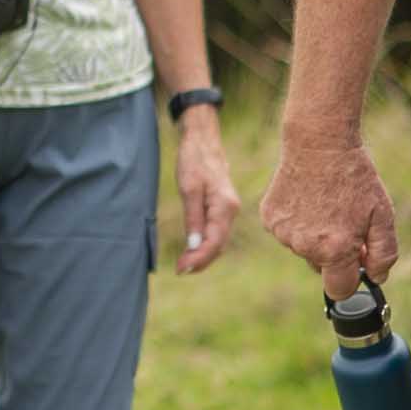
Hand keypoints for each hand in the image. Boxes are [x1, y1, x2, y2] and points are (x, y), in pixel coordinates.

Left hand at [168, 109, 243, 272]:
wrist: (202, 139)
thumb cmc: (194, 160)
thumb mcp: (189, 188)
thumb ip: (194, 217)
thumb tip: (195, 245)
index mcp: (225, 206)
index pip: (214, 242)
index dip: (199, 259)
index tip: (181, 269)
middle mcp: (231, 210)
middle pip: (219, 245)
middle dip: (200, 261)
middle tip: (179, 270)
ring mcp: (229, 209)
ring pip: (218, 240)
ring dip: (203, 254)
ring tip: (184, 264)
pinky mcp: (222, 207)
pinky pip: (217, 232)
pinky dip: (206, 244)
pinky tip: (193, 249)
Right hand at [259, 124, 397, 296]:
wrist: (318, 143)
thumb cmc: (354, 179)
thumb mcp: (383, 215)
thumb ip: (384, 255)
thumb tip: (375, 278)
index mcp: (335, 250)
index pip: (340, 290)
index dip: (351, 279)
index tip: (356, 263)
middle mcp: (305, 247)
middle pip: (321, 269)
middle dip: (334, 254)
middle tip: (344, 222)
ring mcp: (284, 234)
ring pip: (303, 250)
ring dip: (315, 238)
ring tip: (325, 205)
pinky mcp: (270, 220)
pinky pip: (287, 234)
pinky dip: (298, 223)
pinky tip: (307, 200)